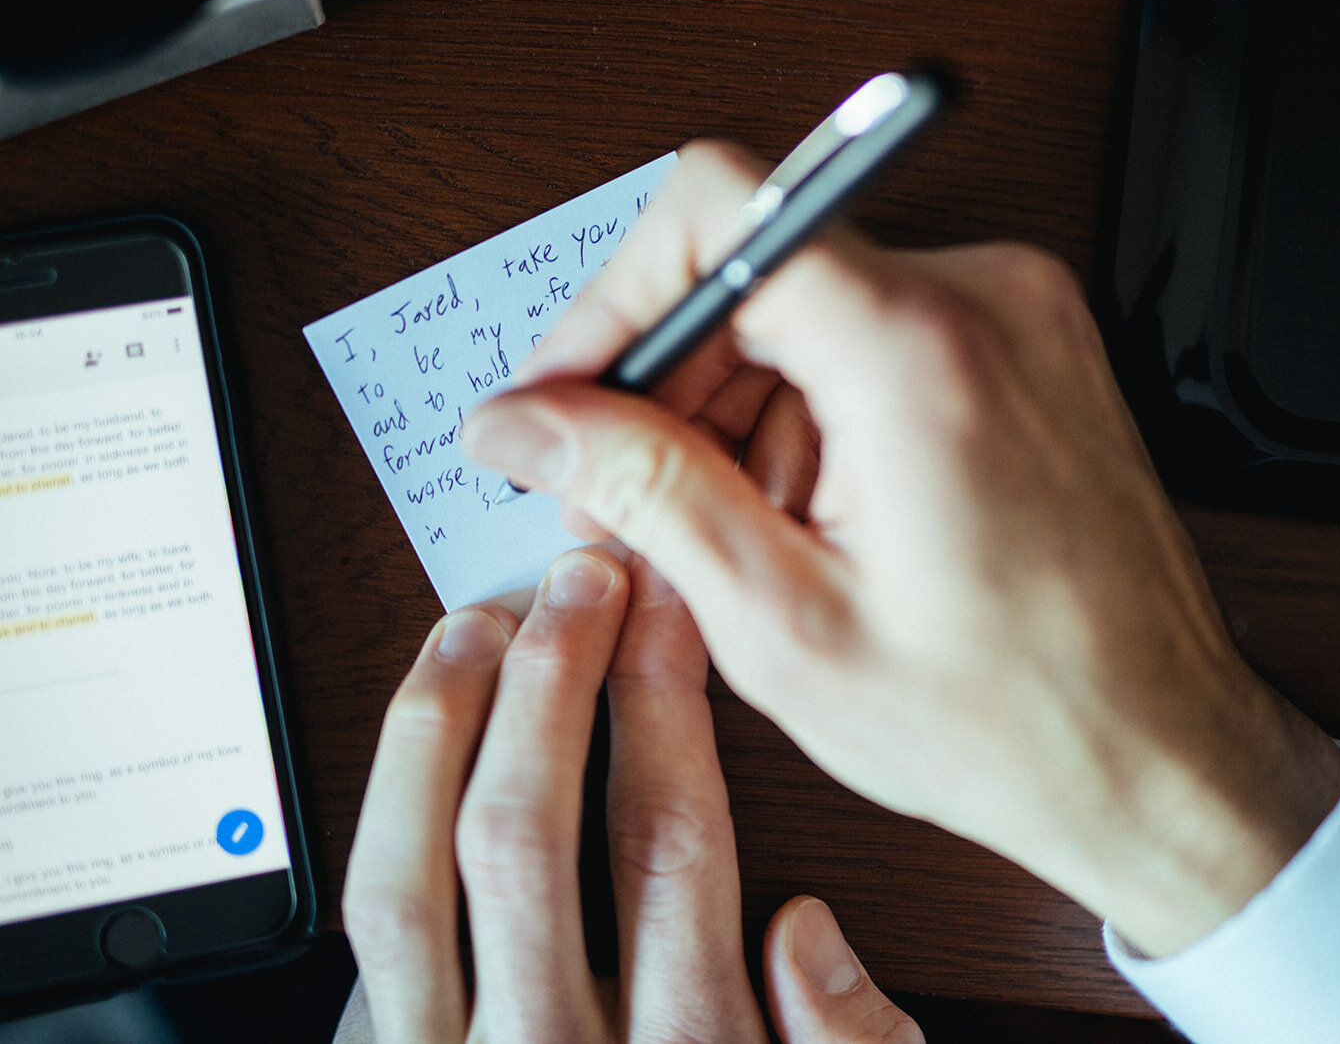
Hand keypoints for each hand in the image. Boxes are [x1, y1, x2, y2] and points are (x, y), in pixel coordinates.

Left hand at [341, 548, 922, 1041]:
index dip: (663, 706)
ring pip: (427, 867)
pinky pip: (374, 920)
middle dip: (557, 680)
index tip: (665, 614)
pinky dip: (387, 802)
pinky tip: (419, 729)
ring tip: (480, 626)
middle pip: (539, 833)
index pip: (670, 844)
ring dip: (448, 724)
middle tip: (579, 581)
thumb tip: (803, 922)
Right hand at [464, 143, 1339, 956]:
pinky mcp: (1023, 344)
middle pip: (754, 260)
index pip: (715, 209)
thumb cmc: (1010, 719)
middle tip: (631, 495)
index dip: (615, 295)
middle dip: (669, 378)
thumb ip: (643, 490)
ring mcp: (1014, 314)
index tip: (575, 389)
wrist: (1156, 752)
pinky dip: (810, 410)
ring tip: (741, 532)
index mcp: (915, 350)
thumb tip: (530, 422)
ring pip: (805, 302)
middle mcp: (979, 299)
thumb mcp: (784, 622)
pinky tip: (809, 515)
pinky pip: (870, 334)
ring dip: (739, 406)